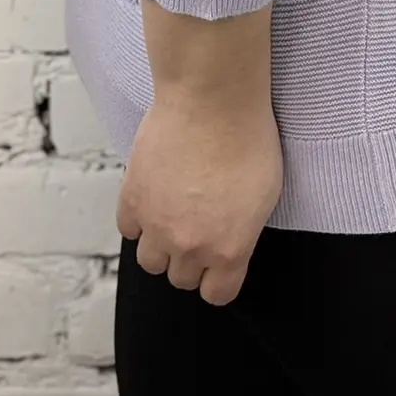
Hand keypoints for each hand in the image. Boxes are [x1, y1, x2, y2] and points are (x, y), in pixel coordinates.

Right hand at [116, 91, 282, 304]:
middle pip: (181, 278)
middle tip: (198, 229)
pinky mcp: (132, 199)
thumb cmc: (248, 136)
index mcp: (229, 249)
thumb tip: (231, 238)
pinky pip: (129, 229)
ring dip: (161, 245)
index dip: (217, 280)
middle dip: (190, 259)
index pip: (216, 294)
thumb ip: (243, 229)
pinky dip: (139, 219)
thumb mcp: (266, 192)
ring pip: (150, 261)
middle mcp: (190, 246)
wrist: (213, 100)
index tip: (218, 267)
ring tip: (173, 217)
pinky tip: (154, 198)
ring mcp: (157, 224)